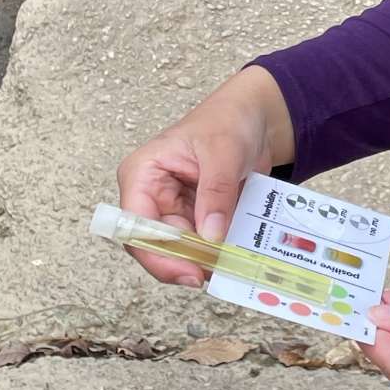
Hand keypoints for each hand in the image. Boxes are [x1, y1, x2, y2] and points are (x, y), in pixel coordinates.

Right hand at [116, 66, 293, 287]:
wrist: (254, 117)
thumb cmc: (228, 121)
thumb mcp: (223, 152)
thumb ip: (216, 192)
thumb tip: (211, 236)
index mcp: (142, 175)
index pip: (135, 226)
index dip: (158, 255)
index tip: (190, 272)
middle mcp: (151, 197)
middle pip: (156, 246)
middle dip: (186, 262)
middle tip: (219, 272)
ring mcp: (173, 210)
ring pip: (180, 251)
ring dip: (204, 261)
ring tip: (233, 265)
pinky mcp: (195, 219)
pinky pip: (201, 246)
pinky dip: (217, 253)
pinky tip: (237, 257)